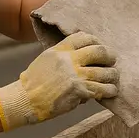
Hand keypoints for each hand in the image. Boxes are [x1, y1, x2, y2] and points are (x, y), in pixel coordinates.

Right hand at [0, 32, 118, 129]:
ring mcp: (75, 75)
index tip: (100, 46)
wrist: (25, 100)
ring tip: (113, 78)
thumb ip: (64, 55)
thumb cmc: (34, 82)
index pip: (84, 37)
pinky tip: (111, 92)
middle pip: (99, 51)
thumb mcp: (46, 59)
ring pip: (105, 72)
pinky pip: (102, 89)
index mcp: (60, 50)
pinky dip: (109, 91)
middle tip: (112, 60)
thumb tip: (83, 57)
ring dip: (112, 75)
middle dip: (110, 56)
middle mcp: (69, 60)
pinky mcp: (79, 91)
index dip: (96, 41)